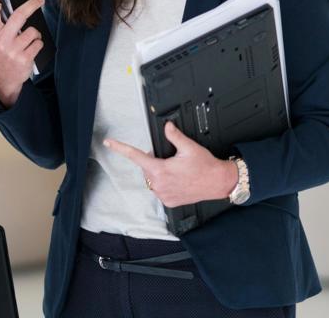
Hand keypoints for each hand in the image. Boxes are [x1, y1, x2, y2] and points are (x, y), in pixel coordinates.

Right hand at [0, 0, 44, 107]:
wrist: (3, 80)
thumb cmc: (1, 54)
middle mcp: (1, 40)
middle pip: (19, 16)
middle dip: (31, 5)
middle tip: (39, 0)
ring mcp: (13, 50)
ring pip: (33, 32)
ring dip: (35, 35)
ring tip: (28, 41)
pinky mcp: (24, 59)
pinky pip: (38, 44)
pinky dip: (38, 45)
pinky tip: (31, 50)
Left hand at [104, 121, 238, 206]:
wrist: (219, 183)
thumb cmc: (206, 167)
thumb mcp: (189, 147)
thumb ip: (174, 136)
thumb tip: (166, 126)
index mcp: (160, 170)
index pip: (135, 156)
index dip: (120, 148)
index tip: (109, 143)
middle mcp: (159, 184)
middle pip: (146, 167)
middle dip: (153, 161)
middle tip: (170, 159)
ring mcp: (163, 195)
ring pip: (152, 179)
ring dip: (159, 173)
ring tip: (177, 171)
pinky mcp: (169, 202)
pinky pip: (160, 189)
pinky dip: (165, 183)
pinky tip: (177, 181)